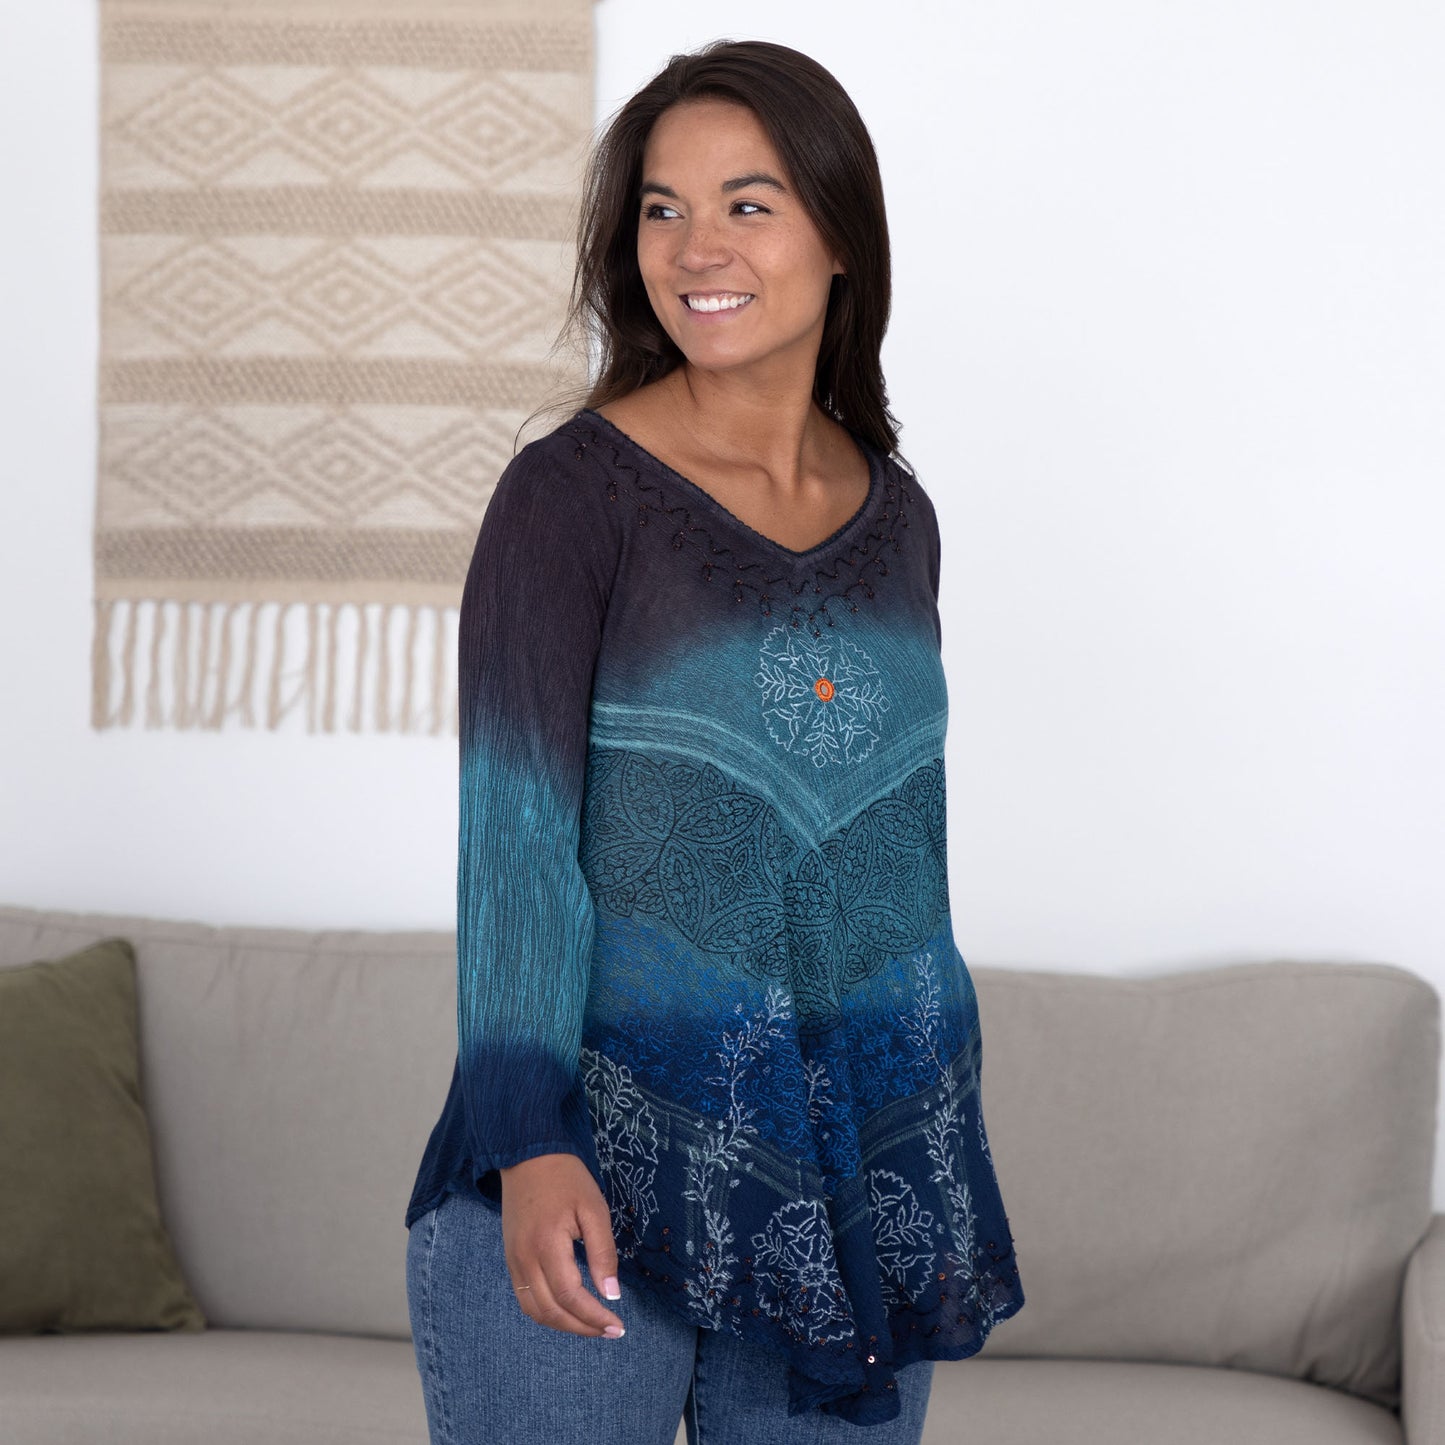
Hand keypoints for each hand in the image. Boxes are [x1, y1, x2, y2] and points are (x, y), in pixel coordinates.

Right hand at [498, 1153, 625, 1338]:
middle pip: (551, 1311)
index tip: (618, 1324)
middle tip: (610, 1331)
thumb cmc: (566, 1178)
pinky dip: (546, 1312)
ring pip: (535, 1310)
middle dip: (582, 1327)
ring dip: (564, 1325)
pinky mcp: (511, 1258)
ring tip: (592, 1325)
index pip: (570, 1296)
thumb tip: (611, 1293)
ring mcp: (514, 1260)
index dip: (594, 1317)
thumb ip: (602, 1252)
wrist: (528, 1156)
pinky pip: (525, 1298)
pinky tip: (568, 1310)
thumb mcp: (594, 1208)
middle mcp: (524, 1259)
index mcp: (547, 1245)